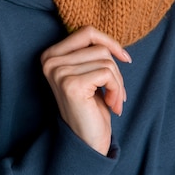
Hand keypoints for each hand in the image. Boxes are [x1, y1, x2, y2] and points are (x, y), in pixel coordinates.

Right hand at [41, 26, 131, 155]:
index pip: (86, 32)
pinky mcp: (71, 84)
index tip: (124, 58)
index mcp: (50, 55)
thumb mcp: (89, 73)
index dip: (109, 42)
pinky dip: (116, 90)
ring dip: (118, 83)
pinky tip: (112, 106)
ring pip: (106, 61)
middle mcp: (50, 61)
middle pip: (99, 47)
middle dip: (116, 69)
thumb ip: (91, 53)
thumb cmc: (91, 108)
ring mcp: (59, 72)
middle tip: (117, 92)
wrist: (87, 143)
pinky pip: (107, 74)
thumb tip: (112, 41)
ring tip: (114, 101)